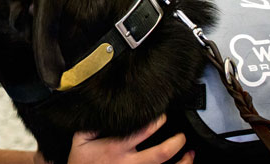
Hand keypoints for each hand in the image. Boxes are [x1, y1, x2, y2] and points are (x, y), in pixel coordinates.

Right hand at [67, 115, 192, 163]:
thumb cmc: (80, 163)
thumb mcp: (80, 140)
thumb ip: (92, 125)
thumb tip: (105, 111)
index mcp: (115, 148)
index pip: (141, 132)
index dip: (156, 121)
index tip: (163, 115)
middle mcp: (128, 163)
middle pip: (159, 155)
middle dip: (175, 143)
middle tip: (181, 136)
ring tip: (189, 154)